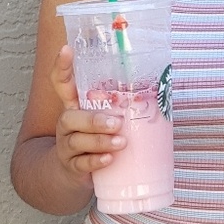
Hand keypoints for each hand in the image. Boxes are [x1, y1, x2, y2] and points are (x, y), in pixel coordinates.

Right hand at [50, 45, 126, 180]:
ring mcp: (67, 146)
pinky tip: (108, 159)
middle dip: (94, 120)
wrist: (73, 174)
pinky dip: (95, 161)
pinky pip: (81, 163)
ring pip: (77, 141)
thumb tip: (161, 88)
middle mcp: (67, 124)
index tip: (66, 49)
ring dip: (100, 141)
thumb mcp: (103, 120)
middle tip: (117, 122)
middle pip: (70, 117)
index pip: (62, 83)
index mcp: (75, 107)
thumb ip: (121, 106)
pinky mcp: (72, 167)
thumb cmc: (96, 141)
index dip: (62, 67)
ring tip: (121, 142)